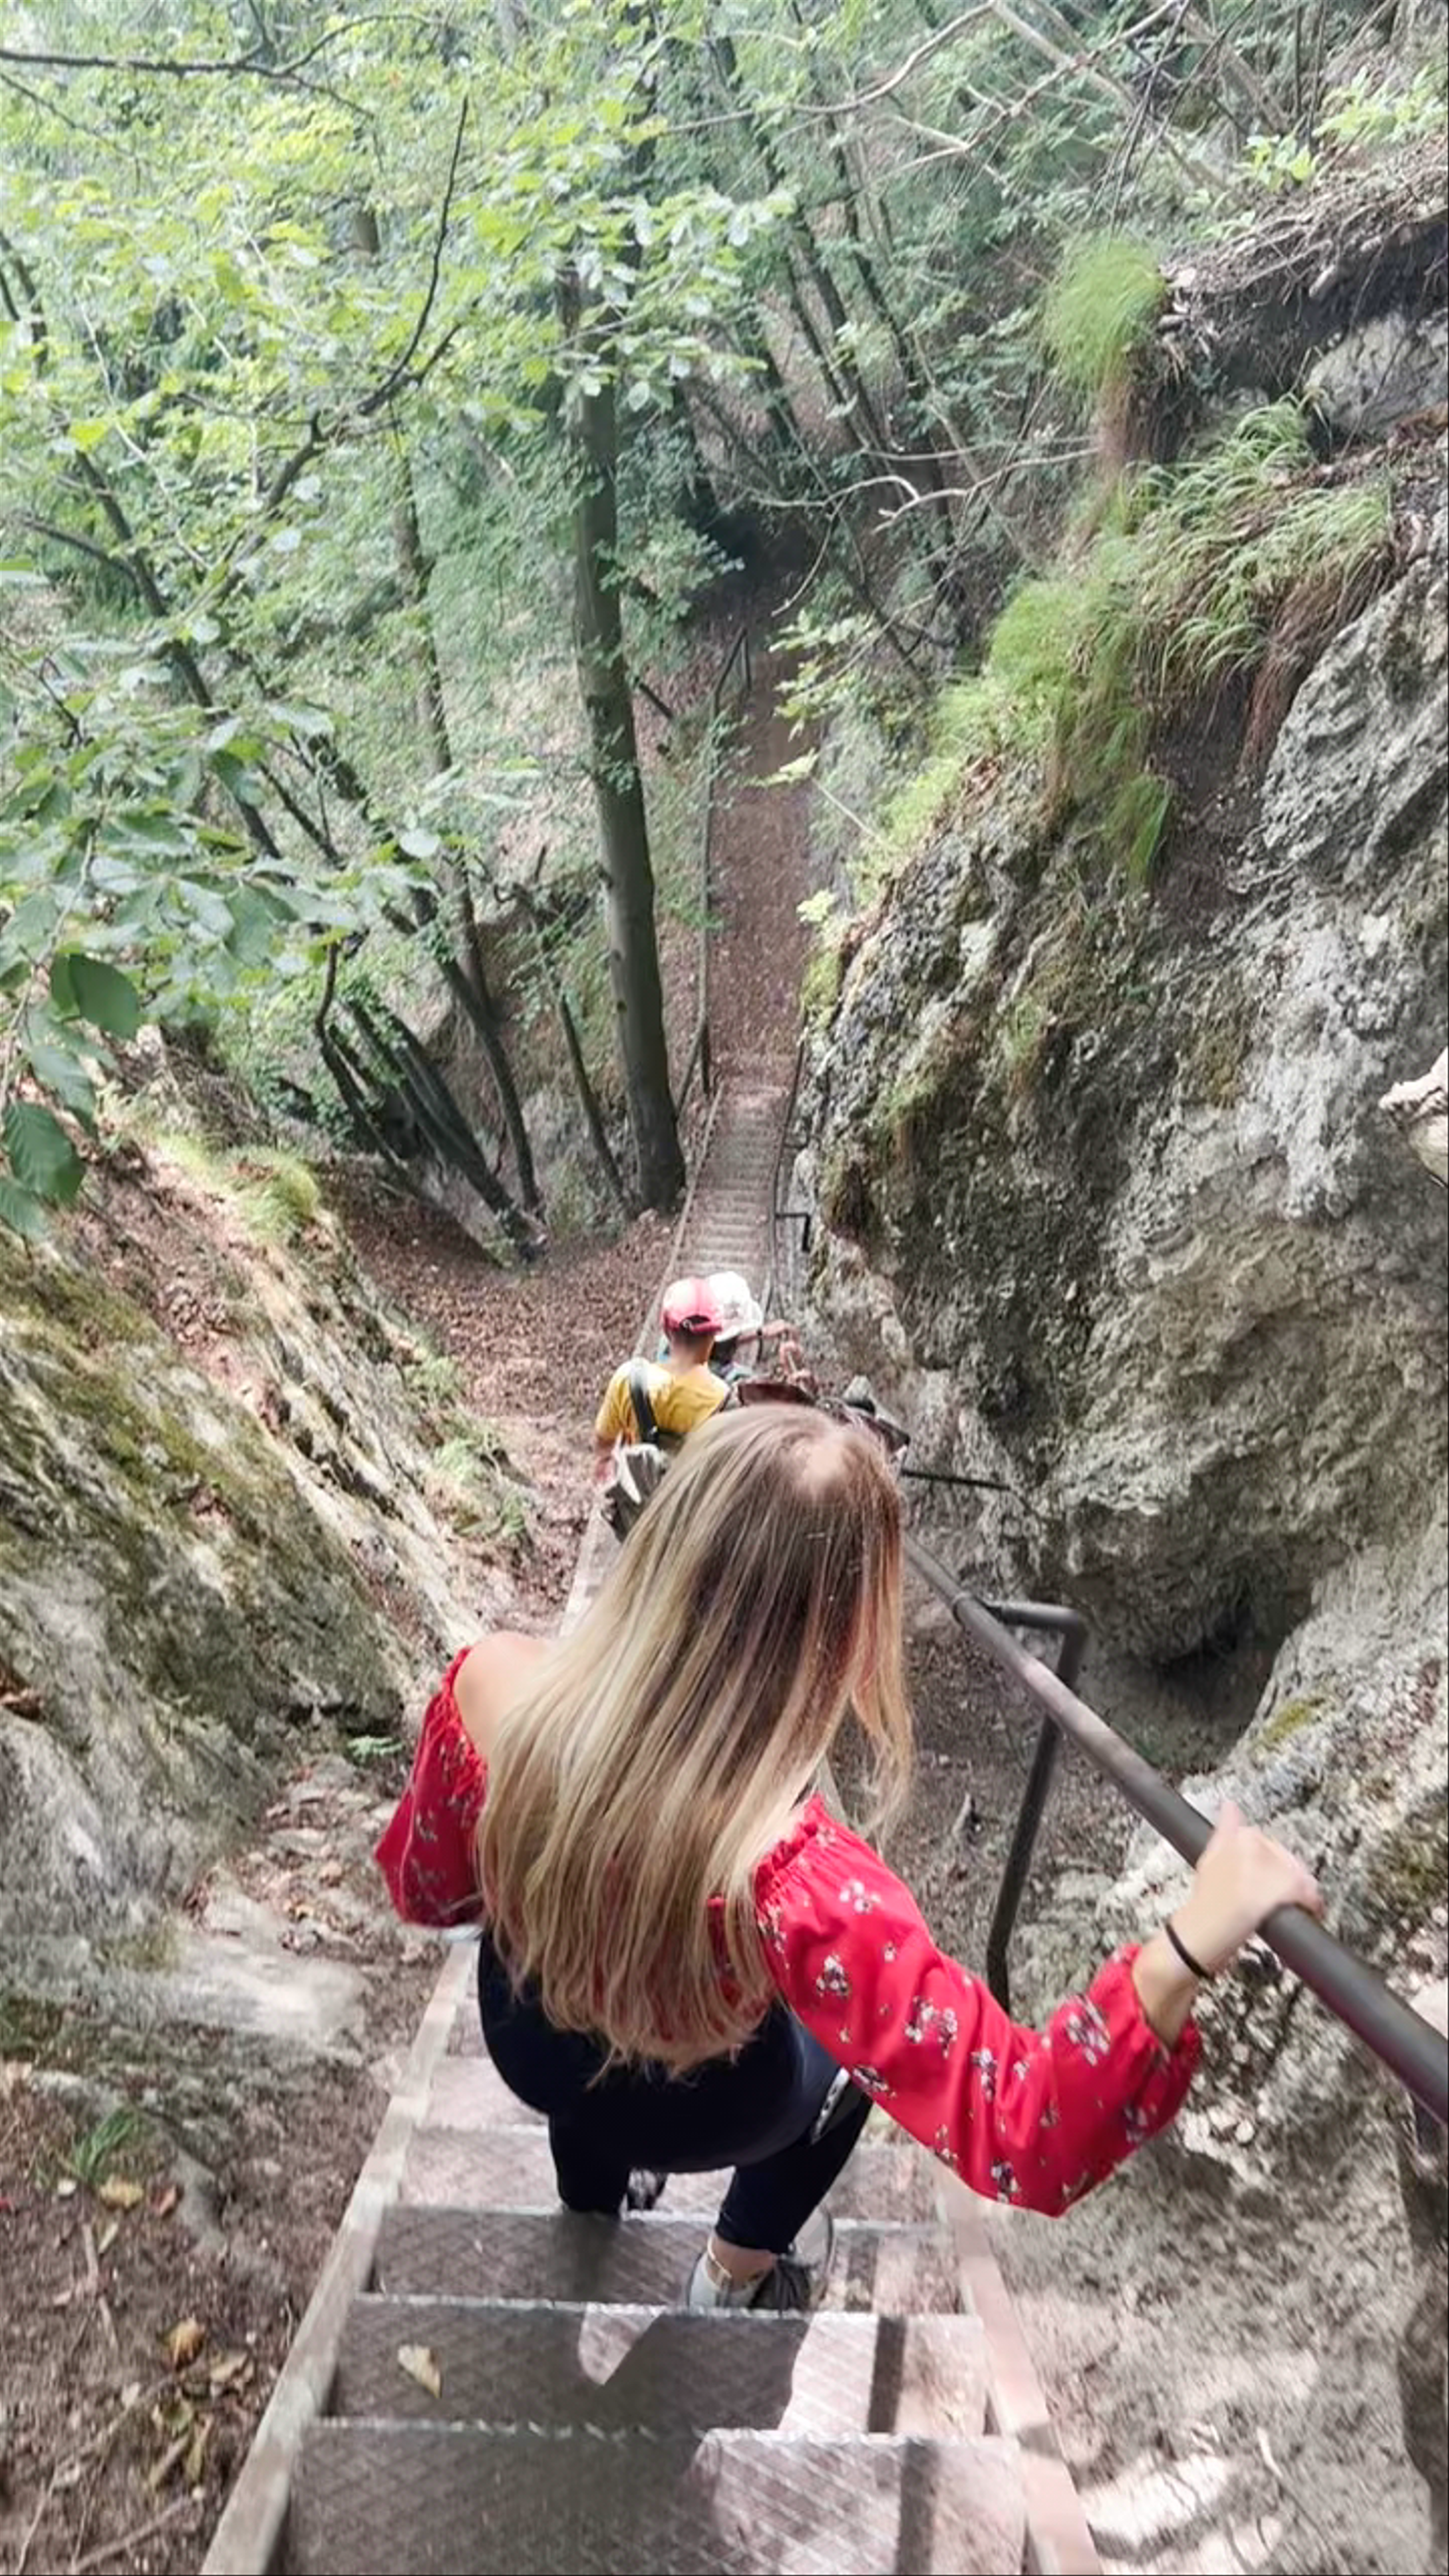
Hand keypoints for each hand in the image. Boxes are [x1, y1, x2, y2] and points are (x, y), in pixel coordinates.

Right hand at [1131, 1801, 1322, 2045]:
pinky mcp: (1286, 1887)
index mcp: (1239, 1835)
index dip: (1268, 1865)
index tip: (1260, 1880)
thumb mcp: (1210, 1858)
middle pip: (1286, 1859)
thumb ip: (1225, 1829)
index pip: (1267, 1843)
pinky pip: (1310, 1893)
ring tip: (1284, 1909)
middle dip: (1283, 1878)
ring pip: (1299, 1874)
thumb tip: (1230, 1804)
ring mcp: (1272, 1866)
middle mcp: (1257, 1844)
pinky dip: (1311, 1905)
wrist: (1203, 1932)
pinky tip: (1304, 1913)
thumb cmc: (1206, 1901)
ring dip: (1297, 1892)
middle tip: (1269, 1900)